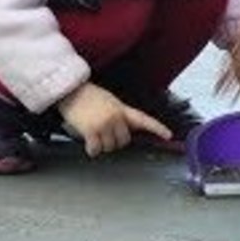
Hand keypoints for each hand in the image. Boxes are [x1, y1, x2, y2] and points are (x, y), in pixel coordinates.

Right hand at [57, 82, 171, 157]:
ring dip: (101, 144)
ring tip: (92, 131)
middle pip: (123, 141)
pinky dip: (91, 149)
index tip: (169, 135)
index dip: (157, 128)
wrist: (71, 90)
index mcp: (122, 109)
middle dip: (114, 140)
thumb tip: (123, 131)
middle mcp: (116, 117)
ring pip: (109, 147)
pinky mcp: (91, 131)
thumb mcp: (109, 101)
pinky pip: (96, 150)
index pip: (144, 119)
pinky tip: (87, 141)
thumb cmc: (87, 96)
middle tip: (102, 131)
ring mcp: (104, 124)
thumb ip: (118, 115)